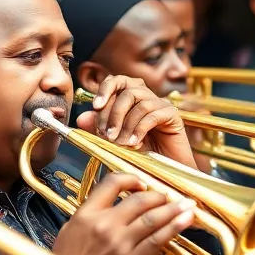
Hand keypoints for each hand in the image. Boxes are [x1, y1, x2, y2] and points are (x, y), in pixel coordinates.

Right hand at [49, 172, 195, 254]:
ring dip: (173, 209)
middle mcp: (104, 225)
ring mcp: (120, 243)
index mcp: (86, 215)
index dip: (131, 179)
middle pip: (139, 200)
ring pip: (153, 218)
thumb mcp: (69, 232)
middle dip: (158, 195)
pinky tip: (184, 221)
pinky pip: (157, 240)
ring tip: (187, 205)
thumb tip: (109, 205)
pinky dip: (173, 228)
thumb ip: (89, 216)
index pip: (112, 184)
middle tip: (169, 196)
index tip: (142, 184)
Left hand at [76, 75, 195, 168]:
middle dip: (113, 113)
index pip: (117, 81)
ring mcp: (161, 104)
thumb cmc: (140, 157)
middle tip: (107, 135)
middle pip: (128, 90)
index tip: (95, 106)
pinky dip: (140, 130)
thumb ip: (99, 129)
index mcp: (132, 98)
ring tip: (121, 143)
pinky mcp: (173, 115)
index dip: (105, 89)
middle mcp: (147, 97)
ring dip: (126, 124)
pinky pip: (153, 115)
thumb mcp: (115, 142)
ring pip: (140, 103)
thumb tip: (81, 118)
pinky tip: (135, 145)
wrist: (165, 173)